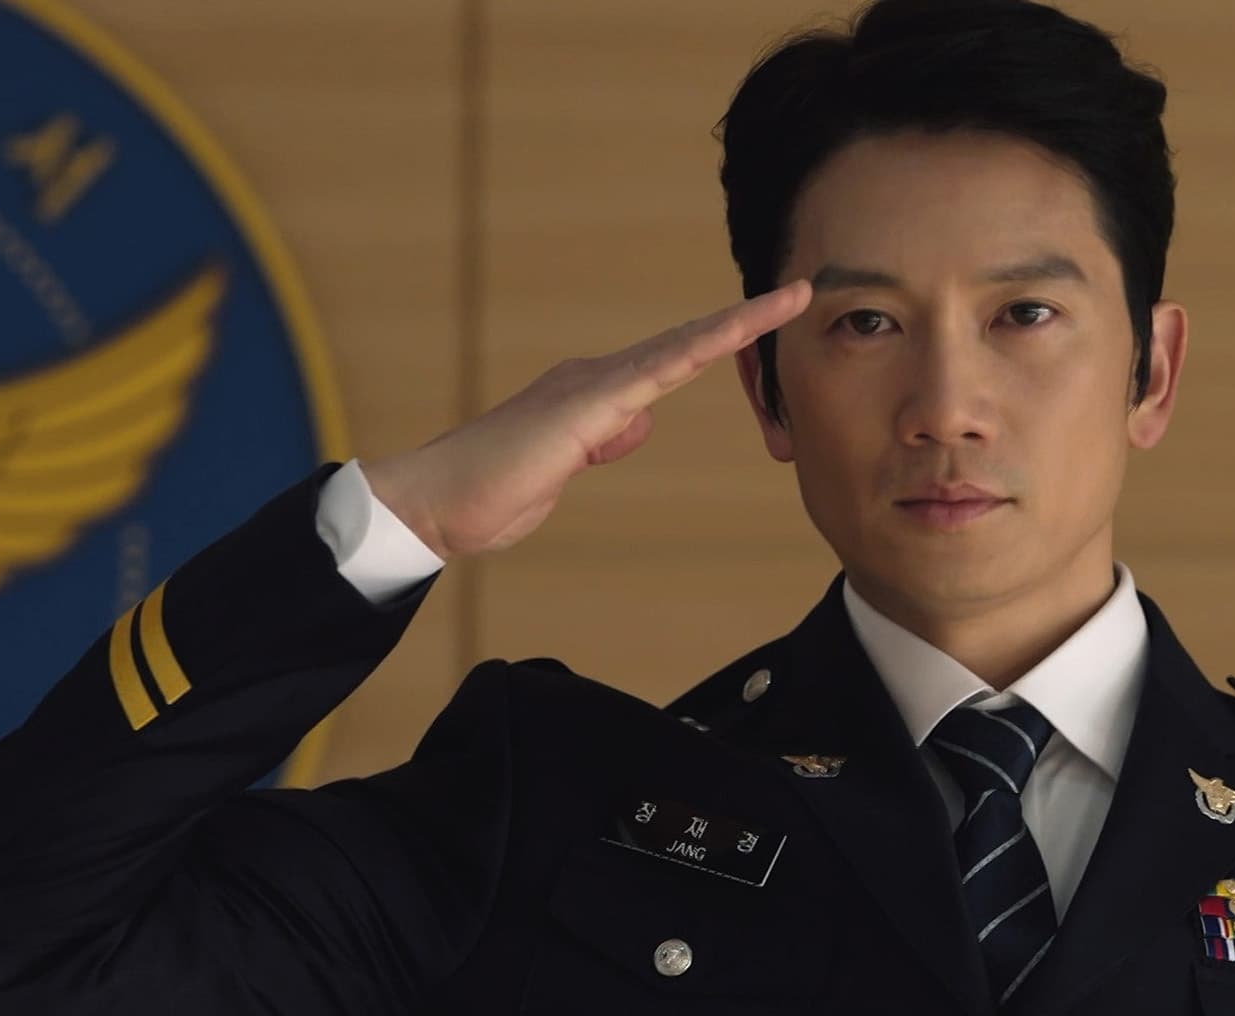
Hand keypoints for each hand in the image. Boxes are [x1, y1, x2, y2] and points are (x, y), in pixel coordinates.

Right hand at [361, 280, 810, 559]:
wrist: (434, 504)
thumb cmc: (490, 494)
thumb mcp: (562, 472)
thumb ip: (601, 442)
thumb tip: (638, 422)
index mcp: (593, 398)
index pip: (671, 365)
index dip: (719, 344)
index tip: (763, 326)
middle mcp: (595, 380)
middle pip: (685, 345)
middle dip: (745, 321)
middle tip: (801, 292)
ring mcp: (591, 388)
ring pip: (680, 347)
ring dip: (738, 324)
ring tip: (791, 300)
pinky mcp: (584, 407)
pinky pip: (655, 371)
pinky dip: (700, 348)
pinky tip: (736, 332)